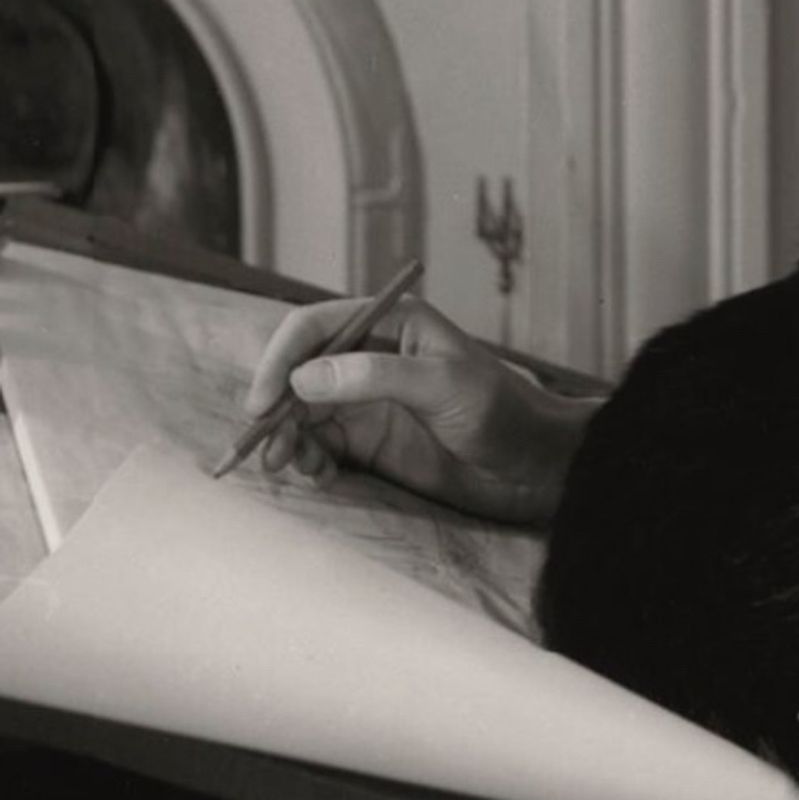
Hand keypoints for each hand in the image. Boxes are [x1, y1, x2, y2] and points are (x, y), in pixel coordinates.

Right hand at [245, 295, 595, 523]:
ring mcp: (369, 402)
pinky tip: (318, 475)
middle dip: (274, 407)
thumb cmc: (503, 412)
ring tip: (287, 465)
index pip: (314, 328)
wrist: (536, 465)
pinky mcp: (371, 442)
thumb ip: (375, 376)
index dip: (280, 360)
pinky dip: (307, 459)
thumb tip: (303, 377)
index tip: (261, 403)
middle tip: (266, 450)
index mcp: (392, 324)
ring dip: (284, 436)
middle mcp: (372, 358)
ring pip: (302, 412)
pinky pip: (320, 445)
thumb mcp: (443, 386)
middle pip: (299, 373)